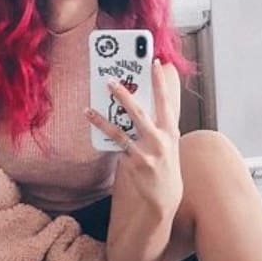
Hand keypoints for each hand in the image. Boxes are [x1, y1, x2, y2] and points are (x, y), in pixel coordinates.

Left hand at [86, 59, 182, 216]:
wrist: (165, 197)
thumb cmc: (164, 166)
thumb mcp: (167, 144)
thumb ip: (156, 125)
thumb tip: (134, 105)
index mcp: (171, 131)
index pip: (167, 101)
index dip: (161, 82)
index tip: (155, 62)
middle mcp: (161, 140)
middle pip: (140, 112)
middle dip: (124, 94)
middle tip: (110, 79)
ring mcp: (147, 152)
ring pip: (122, 129)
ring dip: (104, 116)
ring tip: (90, 106)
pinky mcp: (135, 164)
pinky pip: (115, 144)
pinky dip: (102, 130)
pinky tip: (92, 119)